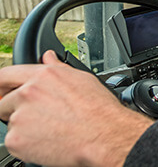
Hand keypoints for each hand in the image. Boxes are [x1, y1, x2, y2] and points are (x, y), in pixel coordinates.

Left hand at [0, 50, 152, 166]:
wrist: (104, 135)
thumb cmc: (98, 109)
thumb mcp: (81, 79)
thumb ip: (57, 67)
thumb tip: (48, 56)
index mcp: (42, 76)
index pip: (6, 75)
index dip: (2, 85)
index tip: (2, 92)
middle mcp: (27, 93)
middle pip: (4, 102)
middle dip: (16, 110)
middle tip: (39, 117)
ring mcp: (19, 117)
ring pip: (11, 123)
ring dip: (24, 127)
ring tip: (49, 130)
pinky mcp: (16, 140)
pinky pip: (14, 142)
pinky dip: (26, 144)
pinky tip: (47, 141)